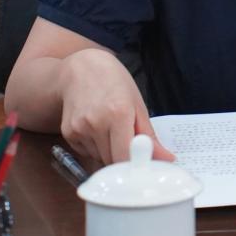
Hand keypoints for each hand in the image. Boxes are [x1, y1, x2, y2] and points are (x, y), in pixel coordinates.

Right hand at [59, 48, 174, 164]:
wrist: (81, 69)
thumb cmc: (114, 83)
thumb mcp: (138, 105)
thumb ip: (150, 136)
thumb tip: (166, 159)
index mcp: (118, 114)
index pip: (125, 157)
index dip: (135, 165)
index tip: (143, 165)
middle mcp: (96, 123)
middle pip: (112, 161)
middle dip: (124, 159)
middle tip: (130, 144)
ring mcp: (79, 129)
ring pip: (99, 159)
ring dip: (109, 153)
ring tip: (111, 130)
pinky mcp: (68, 133)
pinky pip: (86, 153)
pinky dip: (95, 148)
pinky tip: (97, 129)